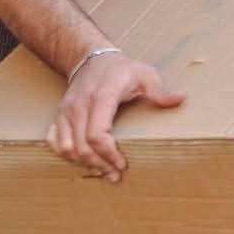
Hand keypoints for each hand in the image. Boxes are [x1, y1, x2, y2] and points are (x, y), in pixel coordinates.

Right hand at [45, 52, 184, 181]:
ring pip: (67, 147)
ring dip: (83, 163)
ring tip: (102, 171)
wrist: (91, 58)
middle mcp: (79, 105)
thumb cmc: (121, 69)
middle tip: (115, 175)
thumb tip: (180, 99)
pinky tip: (82, 161)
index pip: (97, 134)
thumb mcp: (145, 73)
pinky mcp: (59, 115)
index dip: (109, 154)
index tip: (123, 164)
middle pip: (82, 146)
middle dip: (99, 164)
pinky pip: (54, 140)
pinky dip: (65, 154)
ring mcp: (66, 111)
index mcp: (102, 97)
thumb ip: (159, 89)